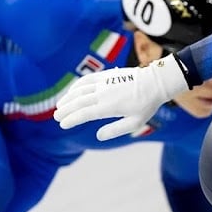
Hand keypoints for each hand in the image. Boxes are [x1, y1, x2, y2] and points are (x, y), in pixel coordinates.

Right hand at [54, 54, 188, 138]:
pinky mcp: (106, 75)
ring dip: (68, 98)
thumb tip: (99, 136)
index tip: (63, 125)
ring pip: (79, 90)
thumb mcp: (135, 123)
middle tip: (56, 117)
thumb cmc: (146, 105)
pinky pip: (86, 80)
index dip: (72, 119)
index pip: (84, 114)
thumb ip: (116, 130)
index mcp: (110, 106)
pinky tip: (72, 92)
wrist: (155, 82)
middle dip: (65, 110)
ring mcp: (104, 82)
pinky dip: (76, 86)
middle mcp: (104, 93)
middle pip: (78, 102)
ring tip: (59, 106)